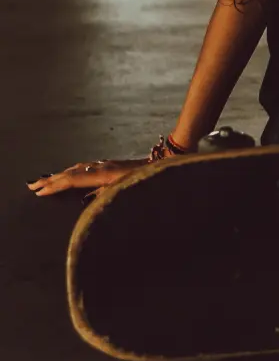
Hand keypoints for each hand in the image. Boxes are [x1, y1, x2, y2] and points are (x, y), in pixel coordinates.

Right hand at [27, 157, 153, 201]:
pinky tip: (70, 174)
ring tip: (46, 181)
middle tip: (33, 185)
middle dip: (52, 179)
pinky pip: (86, 167)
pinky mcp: (110, 164)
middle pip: (71, 172)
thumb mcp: (127, 189)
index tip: (39, 191)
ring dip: (61, 174)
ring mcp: (106, 164)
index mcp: (104, 174)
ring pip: (78, 168)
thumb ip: (107, 194)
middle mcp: (102, 166)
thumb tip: (85, 200)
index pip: (73, 179)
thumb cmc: (148, 179)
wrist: (163, 161)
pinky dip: (73, 171)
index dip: (55, 185)